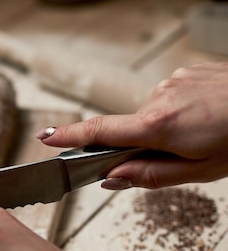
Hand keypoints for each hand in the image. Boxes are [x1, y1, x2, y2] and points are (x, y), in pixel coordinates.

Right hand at [36, 62, 227, 189]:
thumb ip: (149, 176)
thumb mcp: (198, 172)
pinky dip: (180, 111)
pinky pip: (170, 97)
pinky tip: (206, 117)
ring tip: (202, 135)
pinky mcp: (187, 72)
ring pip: (152, 113)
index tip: (45, 137)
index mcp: (158, 125)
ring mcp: (174, 81)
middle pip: (130, 128)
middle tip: (177, 157)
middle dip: (142, 145)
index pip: (100, 132)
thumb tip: (112, 178)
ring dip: (165, 128)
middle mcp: (159, 97)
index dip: (69, 136)